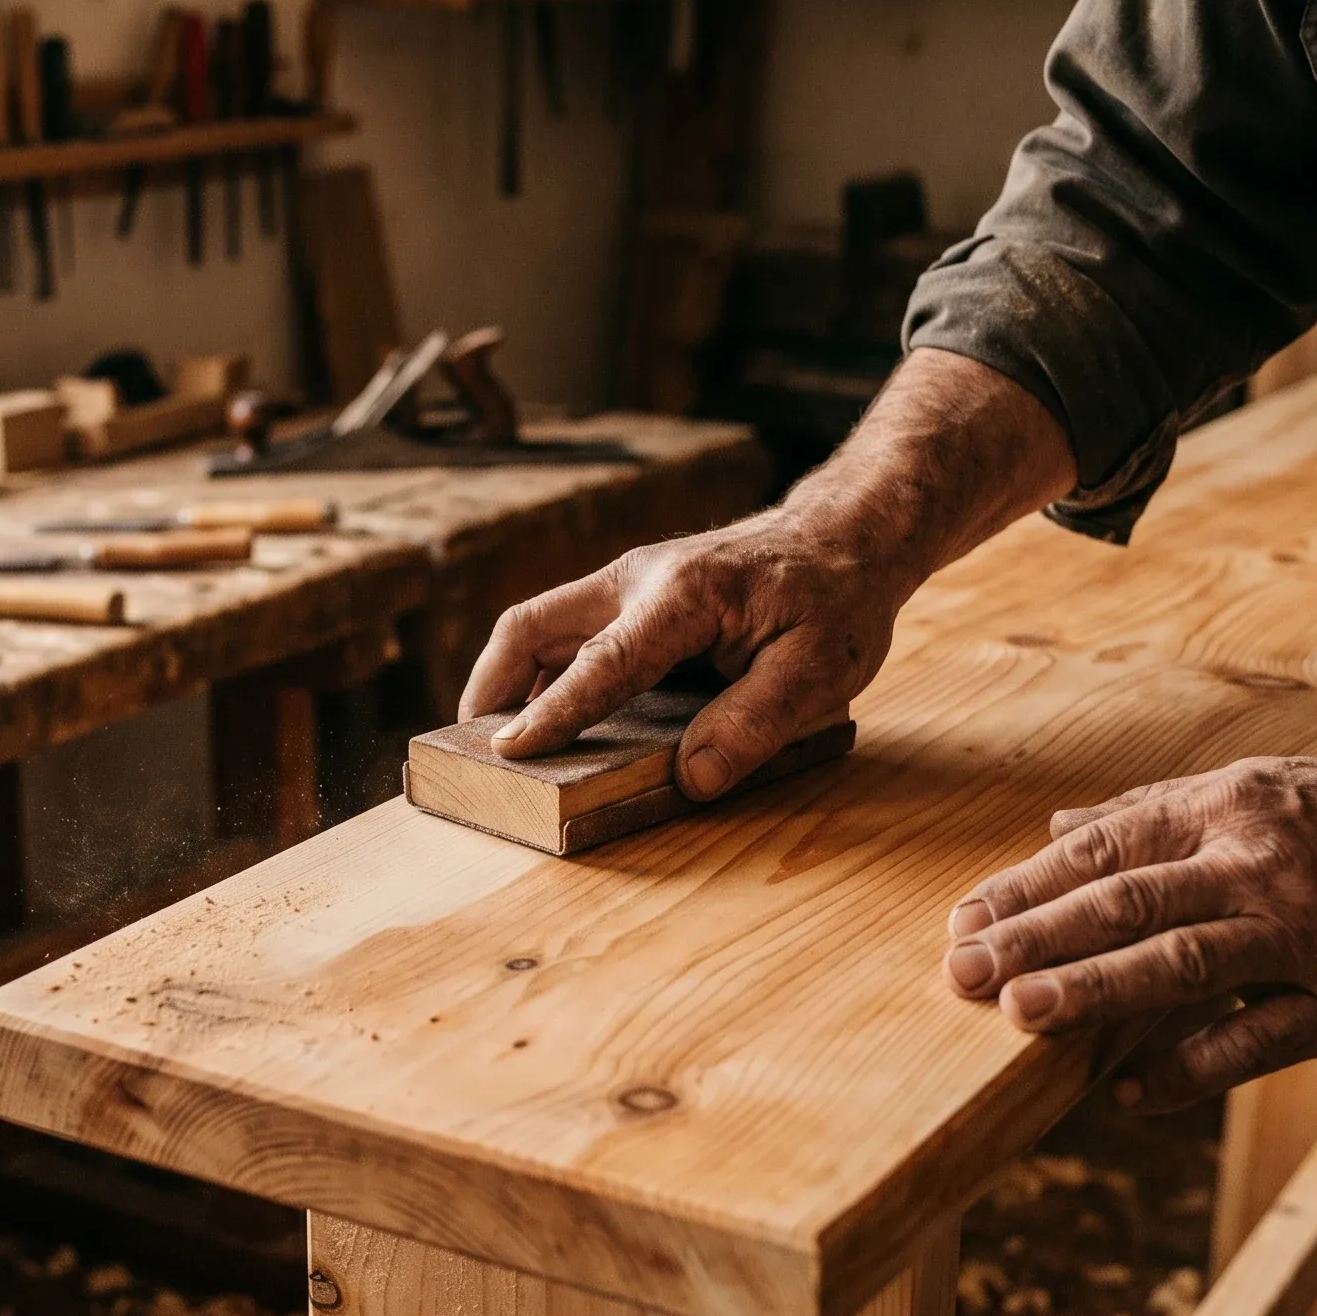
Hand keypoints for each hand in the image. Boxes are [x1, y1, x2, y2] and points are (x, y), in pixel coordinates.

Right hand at [459, 507, 913, 798]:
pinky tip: (543, 713)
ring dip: (507, 677)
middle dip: (490, 685)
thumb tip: (690, 778)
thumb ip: (754, 723)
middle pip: (532, 624)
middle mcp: (640, 577)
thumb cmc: (837, 600)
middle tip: (468, 748)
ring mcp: (630, 580)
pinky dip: (542, 670)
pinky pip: (568, 630)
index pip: (602, 662)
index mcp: (685, 594)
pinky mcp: (633, 594)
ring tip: (493, 740)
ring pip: (540, 623)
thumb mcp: (820, 670)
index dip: (553, 711)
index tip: (509, 750)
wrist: (848, 537)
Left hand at [942, 756, 1316, 1111]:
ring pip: (1183, 964)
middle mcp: (1258, 865)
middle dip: (1037, 938)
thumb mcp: (1262, 789)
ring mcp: (1302, 935)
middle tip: (962, 973)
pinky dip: (1188, 1069)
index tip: (966, 919)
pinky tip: (1126, 1093)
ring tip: (1022, 1016)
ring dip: (1096, 992)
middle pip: (1127, 902)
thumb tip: (1057, 828)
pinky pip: (1255, 1041)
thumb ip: (1156, 811)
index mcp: (1230, 807)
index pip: (1107, 846)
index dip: (1029, 884)